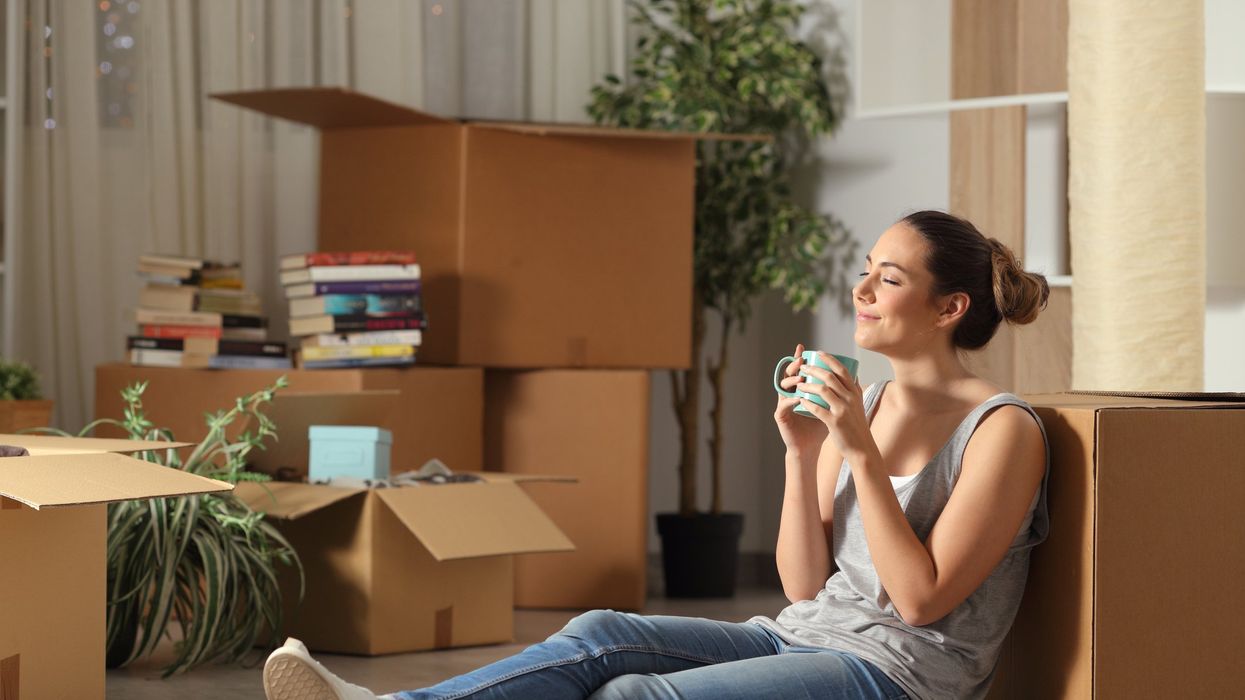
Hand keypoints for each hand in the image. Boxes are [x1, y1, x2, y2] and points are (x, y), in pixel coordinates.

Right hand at [774, 343, 827, 458]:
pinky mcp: (780, 416)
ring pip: (783, 388)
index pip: (798, 370)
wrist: (810, 446)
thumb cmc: (820, 426)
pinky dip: (791, 400)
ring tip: (801, 379)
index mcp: (799, 390)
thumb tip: (854, 377)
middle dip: (794, 366)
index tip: (804, 348)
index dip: (798, 359)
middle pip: (788, 375)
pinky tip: (798, 397)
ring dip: (792, 382)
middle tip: (802, 360)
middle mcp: (789, 394)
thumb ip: (837, 392)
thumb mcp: (830, 406)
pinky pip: (783, 405)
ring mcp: (783, 404)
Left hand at [794, 352, 872, 458]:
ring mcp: (842, 410)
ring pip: (822, 390)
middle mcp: (850, 398)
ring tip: (798, 384)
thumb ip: (855, 390)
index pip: (842, 370)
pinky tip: (800, 400)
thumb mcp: (860, 404)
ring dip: (808, 385)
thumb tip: (853, 375)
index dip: (829, 359)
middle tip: (803, 367)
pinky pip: (817, 408)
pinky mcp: (835, 422)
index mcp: (855, 392)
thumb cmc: (858, 426)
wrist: (862, 447)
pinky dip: (807, 402)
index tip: (818, 353)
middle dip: (814, 369)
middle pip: (829, 377)